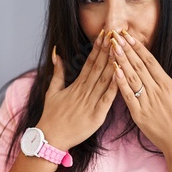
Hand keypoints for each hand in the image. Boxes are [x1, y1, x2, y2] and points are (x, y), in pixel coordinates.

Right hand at [36, 30, 117, 150]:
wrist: (50, 138)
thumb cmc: (51, 116)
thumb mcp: (52, 91)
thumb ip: (57, 73)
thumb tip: (56, 54)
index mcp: (76, 85)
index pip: (89, 62)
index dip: (97, 48)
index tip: (104, 34)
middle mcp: (84, 91)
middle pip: (99, 67)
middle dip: (108, 50)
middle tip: (116, 34)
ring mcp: (90, 103)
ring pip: (104, 80)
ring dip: (113, 64)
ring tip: (121, 49)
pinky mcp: (96, 116)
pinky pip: (107, 99)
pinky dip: (114, 87)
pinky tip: (121, 76)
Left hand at [110, 29, 171, 155]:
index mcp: (170, 87)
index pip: (151, 62)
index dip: (139, 47)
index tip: (129, 36)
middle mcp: (157, 92)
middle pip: (139, 66)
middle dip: (126, 49)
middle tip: (115, 34)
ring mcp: (147, 103)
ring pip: (131, 78)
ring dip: (120, 61)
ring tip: (111, 46)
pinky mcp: (139, 115)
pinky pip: (127, 96)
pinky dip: (120, 83)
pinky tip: (113, 71)